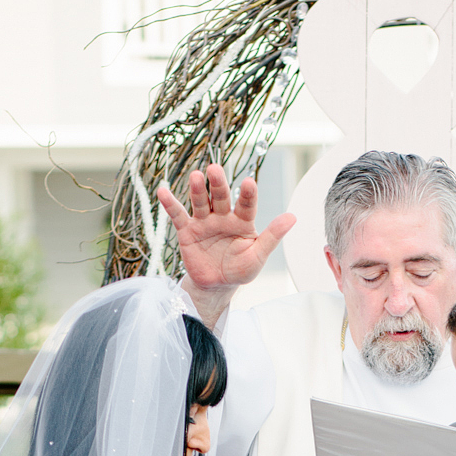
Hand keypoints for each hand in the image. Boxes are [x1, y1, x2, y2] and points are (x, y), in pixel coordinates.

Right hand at [157, 165, 294, 310]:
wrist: (216, 285)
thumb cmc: (239, 269)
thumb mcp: (258, 256)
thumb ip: (272, 236)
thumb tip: (292, 217)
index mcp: (242, 221)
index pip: (246, 204)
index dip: (247, 194)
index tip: (249, 183)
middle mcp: (223, 216)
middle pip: (220, 196)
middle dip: (218, 184)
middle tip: (214, 169)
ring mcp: (204, 222)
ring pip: (200, 202)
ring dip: (198, 190)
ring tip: (196, 177)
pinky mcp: (187, 231)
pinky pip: (178, 215)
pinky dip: (170, 204)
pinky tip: (163, 192)